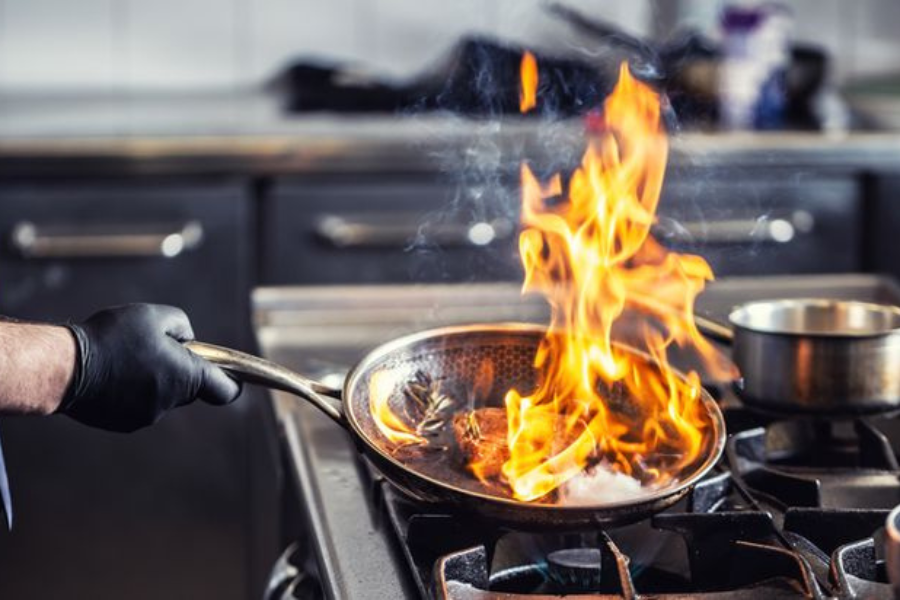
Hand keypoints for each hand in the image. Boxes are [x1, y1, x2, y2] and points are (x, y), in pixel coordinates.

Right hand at [59, 304, 240, 431]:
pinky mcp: (123, 423)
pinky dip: (132, 391)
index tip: (235, 378)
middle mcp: (170, 402)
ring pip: (161, 395)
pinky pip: (138, 404)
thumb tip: (186, 342)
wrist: (65, 367)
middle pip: (188, 389)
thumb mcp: (156, 315)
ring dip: (153, 379)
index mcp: (187, 377)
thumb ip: (182, 326)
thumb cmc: (113, 337)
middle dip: (180, 370)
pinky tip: (111, 373)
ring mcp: (146, 416)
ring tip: (125, 357)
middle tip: (155, 348)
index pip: (225, 390)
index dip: (232, 383)